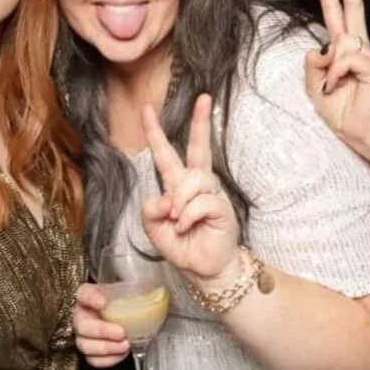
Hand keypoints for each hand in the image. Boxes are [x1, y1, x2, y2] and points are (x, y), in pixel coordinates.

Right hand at [73, 282, 130, 367]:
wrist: (120, 315)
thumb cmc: (121, 302)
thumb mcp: (126, 292)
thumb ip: (136, 291)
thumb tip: (158, 292)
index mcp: (88, 297)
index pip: (83, 294)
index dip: (91, 298)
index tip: (103, 302)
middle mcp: (82, 315)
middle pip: (81, 325)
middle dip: (102, 331)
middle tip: (121, 332)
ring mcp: (83, 335)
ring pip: (85, 345)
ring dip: (106, 347)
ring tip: (125, 345)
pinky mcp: (89, 352)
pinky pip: (93, 360)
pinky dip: (108, 359)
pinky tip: (121, 353)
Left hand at [140, 94, 240, 286]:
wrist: (205, 271)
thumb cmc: (183, 247)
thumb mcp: (154, 230)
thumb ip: (150, 212)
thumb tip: (165, 197)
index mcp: (177, 185)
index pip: (165, 153)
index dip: (155, 132)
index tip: (147, 109)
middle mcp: (195, 184)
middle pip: (198, 148)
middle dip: (201, 122)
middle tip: (205, 99)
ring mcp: (211, 193)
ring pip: (193, 179)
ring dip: (180, 201)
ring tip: (178, 221)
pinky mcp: (222, 206)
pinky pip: (202, 201)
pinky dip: (189, 215)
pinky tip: (187, 225)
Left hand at [304, 0, 369, 151]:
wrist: (356, 131)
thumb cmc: (337, 107)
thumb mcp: (314, 82)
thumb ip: (313, 62)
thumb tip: (321, 48)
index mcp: (342, 47)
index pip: (338, 11)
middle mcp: (357, 46)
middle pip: (352, 7)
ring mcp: (368, 55)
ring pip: (341, 41)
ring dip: (330, 67)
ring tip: (334, 86)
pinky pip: (346, 58)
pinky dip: (337, 74)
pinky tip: (339, 87)